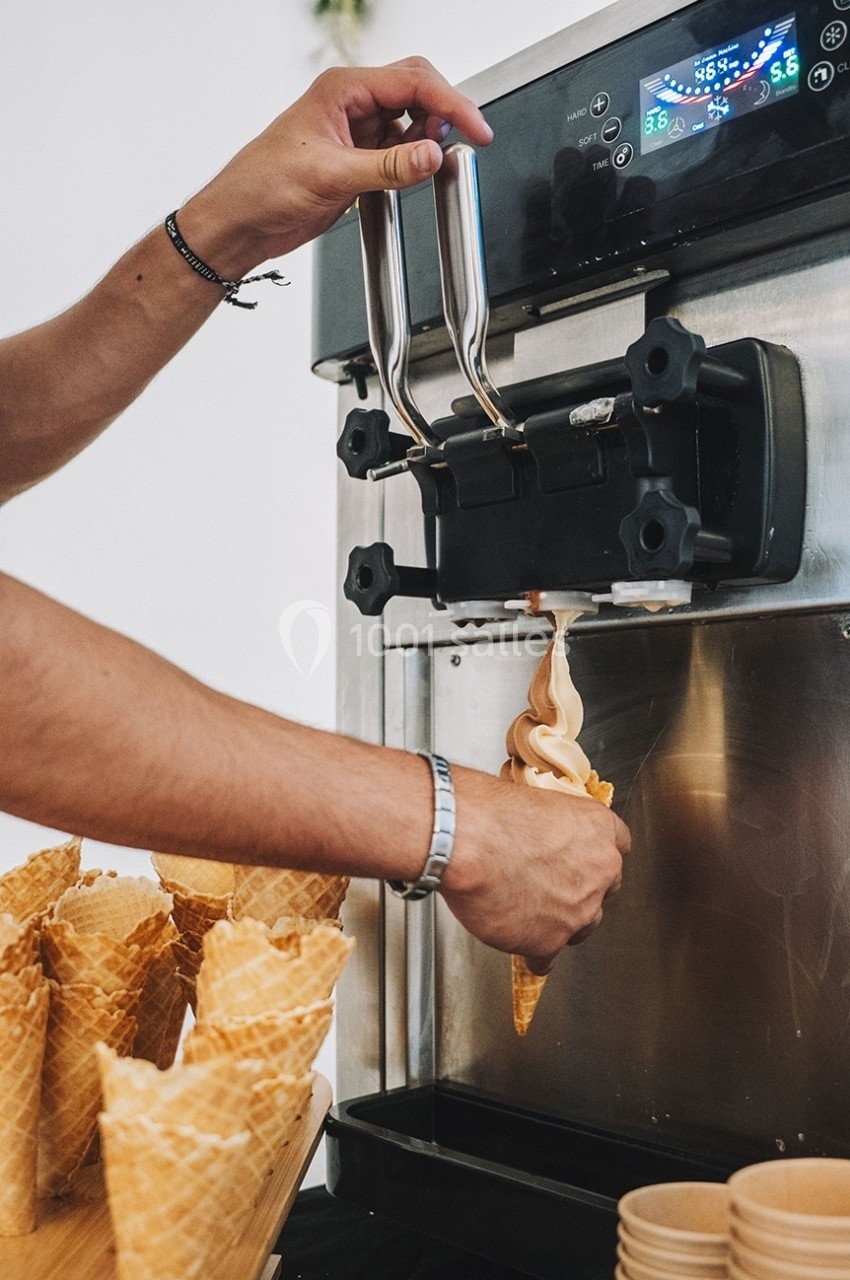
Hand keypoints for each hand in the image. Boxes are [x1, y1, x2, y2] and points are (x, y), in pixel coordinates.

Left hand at [179, 57, 493, 277]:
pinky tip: (415, 176)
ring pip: (410, 122)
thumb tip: (432, 155)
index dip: (452, 102)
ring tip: (436, 165)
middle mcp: (351, 104)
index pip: (413, 82)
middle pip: (417, 90)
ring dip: (428, 141)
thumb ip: (388, 167)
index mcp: (342, 90)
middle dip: (445, 113)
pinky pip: (398, 152)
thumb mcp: (332, 176)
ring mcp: (355, 132)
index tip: (475, 129)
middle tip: (467, 141)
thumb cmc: (263, 186)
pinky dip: (413, 163)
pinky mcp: (356, 160)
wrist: (240, 222)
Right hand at [441, 767, 630, 974]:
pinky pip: (547, 957)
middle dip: (582, 889)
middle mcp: (599, 870)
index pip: (619, 843)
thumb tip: (539, 833)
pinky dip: (533, 951)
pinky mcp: (550, 941)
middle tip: (551, 883)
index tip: (585, 856)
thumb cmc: (490, 813)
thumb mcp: (534, 799)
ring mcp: (578, 910)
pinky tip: (519, 938)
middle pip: (604, 888)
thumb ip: (550, 823)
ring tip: (532, 912)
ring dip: (561, 922)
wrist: (467, 840)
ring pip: (582, 926)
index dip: (595, 852)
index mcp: (598, 828)